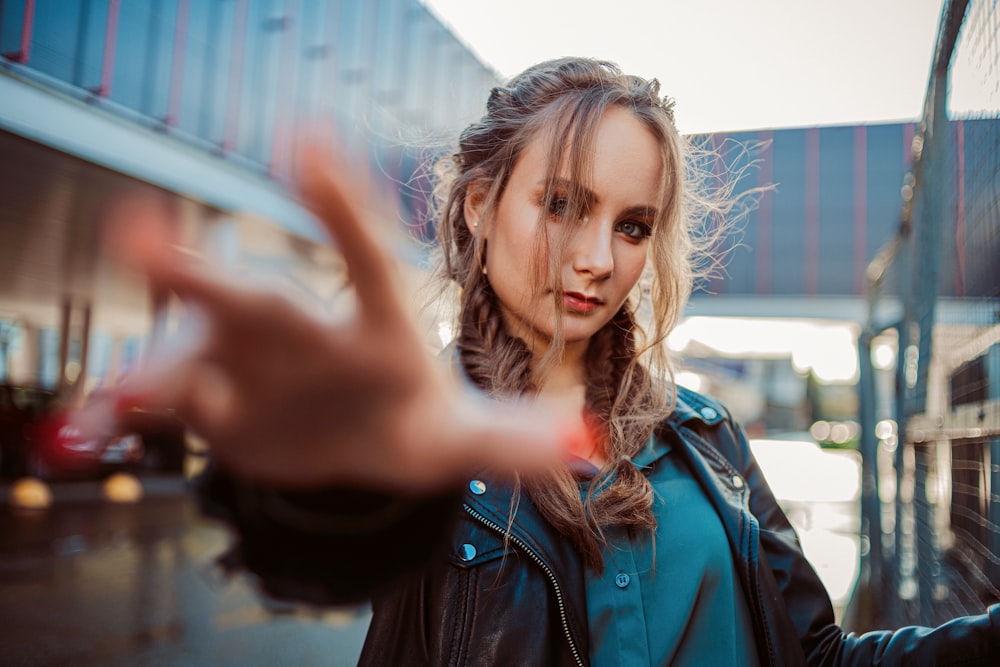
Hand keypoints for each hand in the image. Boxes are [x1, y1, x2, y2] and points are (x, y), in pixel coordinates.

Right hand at [99, 145, 570, 491]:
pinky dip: (122, 409)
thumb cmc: (407, 423)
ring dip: (142, 332)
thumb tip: (586, 443)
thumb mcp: (458, 441)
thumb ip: (515, 442)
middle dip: (202, 270)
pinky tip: (88, 428)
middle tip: (138, 228)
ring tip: (102, 326)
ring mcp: (246, 360)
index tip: (305, 146)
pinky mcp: (204, 398)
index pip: (363, 260)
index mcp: (372, 327)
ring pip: (190, 335)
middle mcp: (301, 329)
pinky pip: (154, 398)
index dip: (337, 211)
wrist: (346, 444)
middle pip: (256, 295)